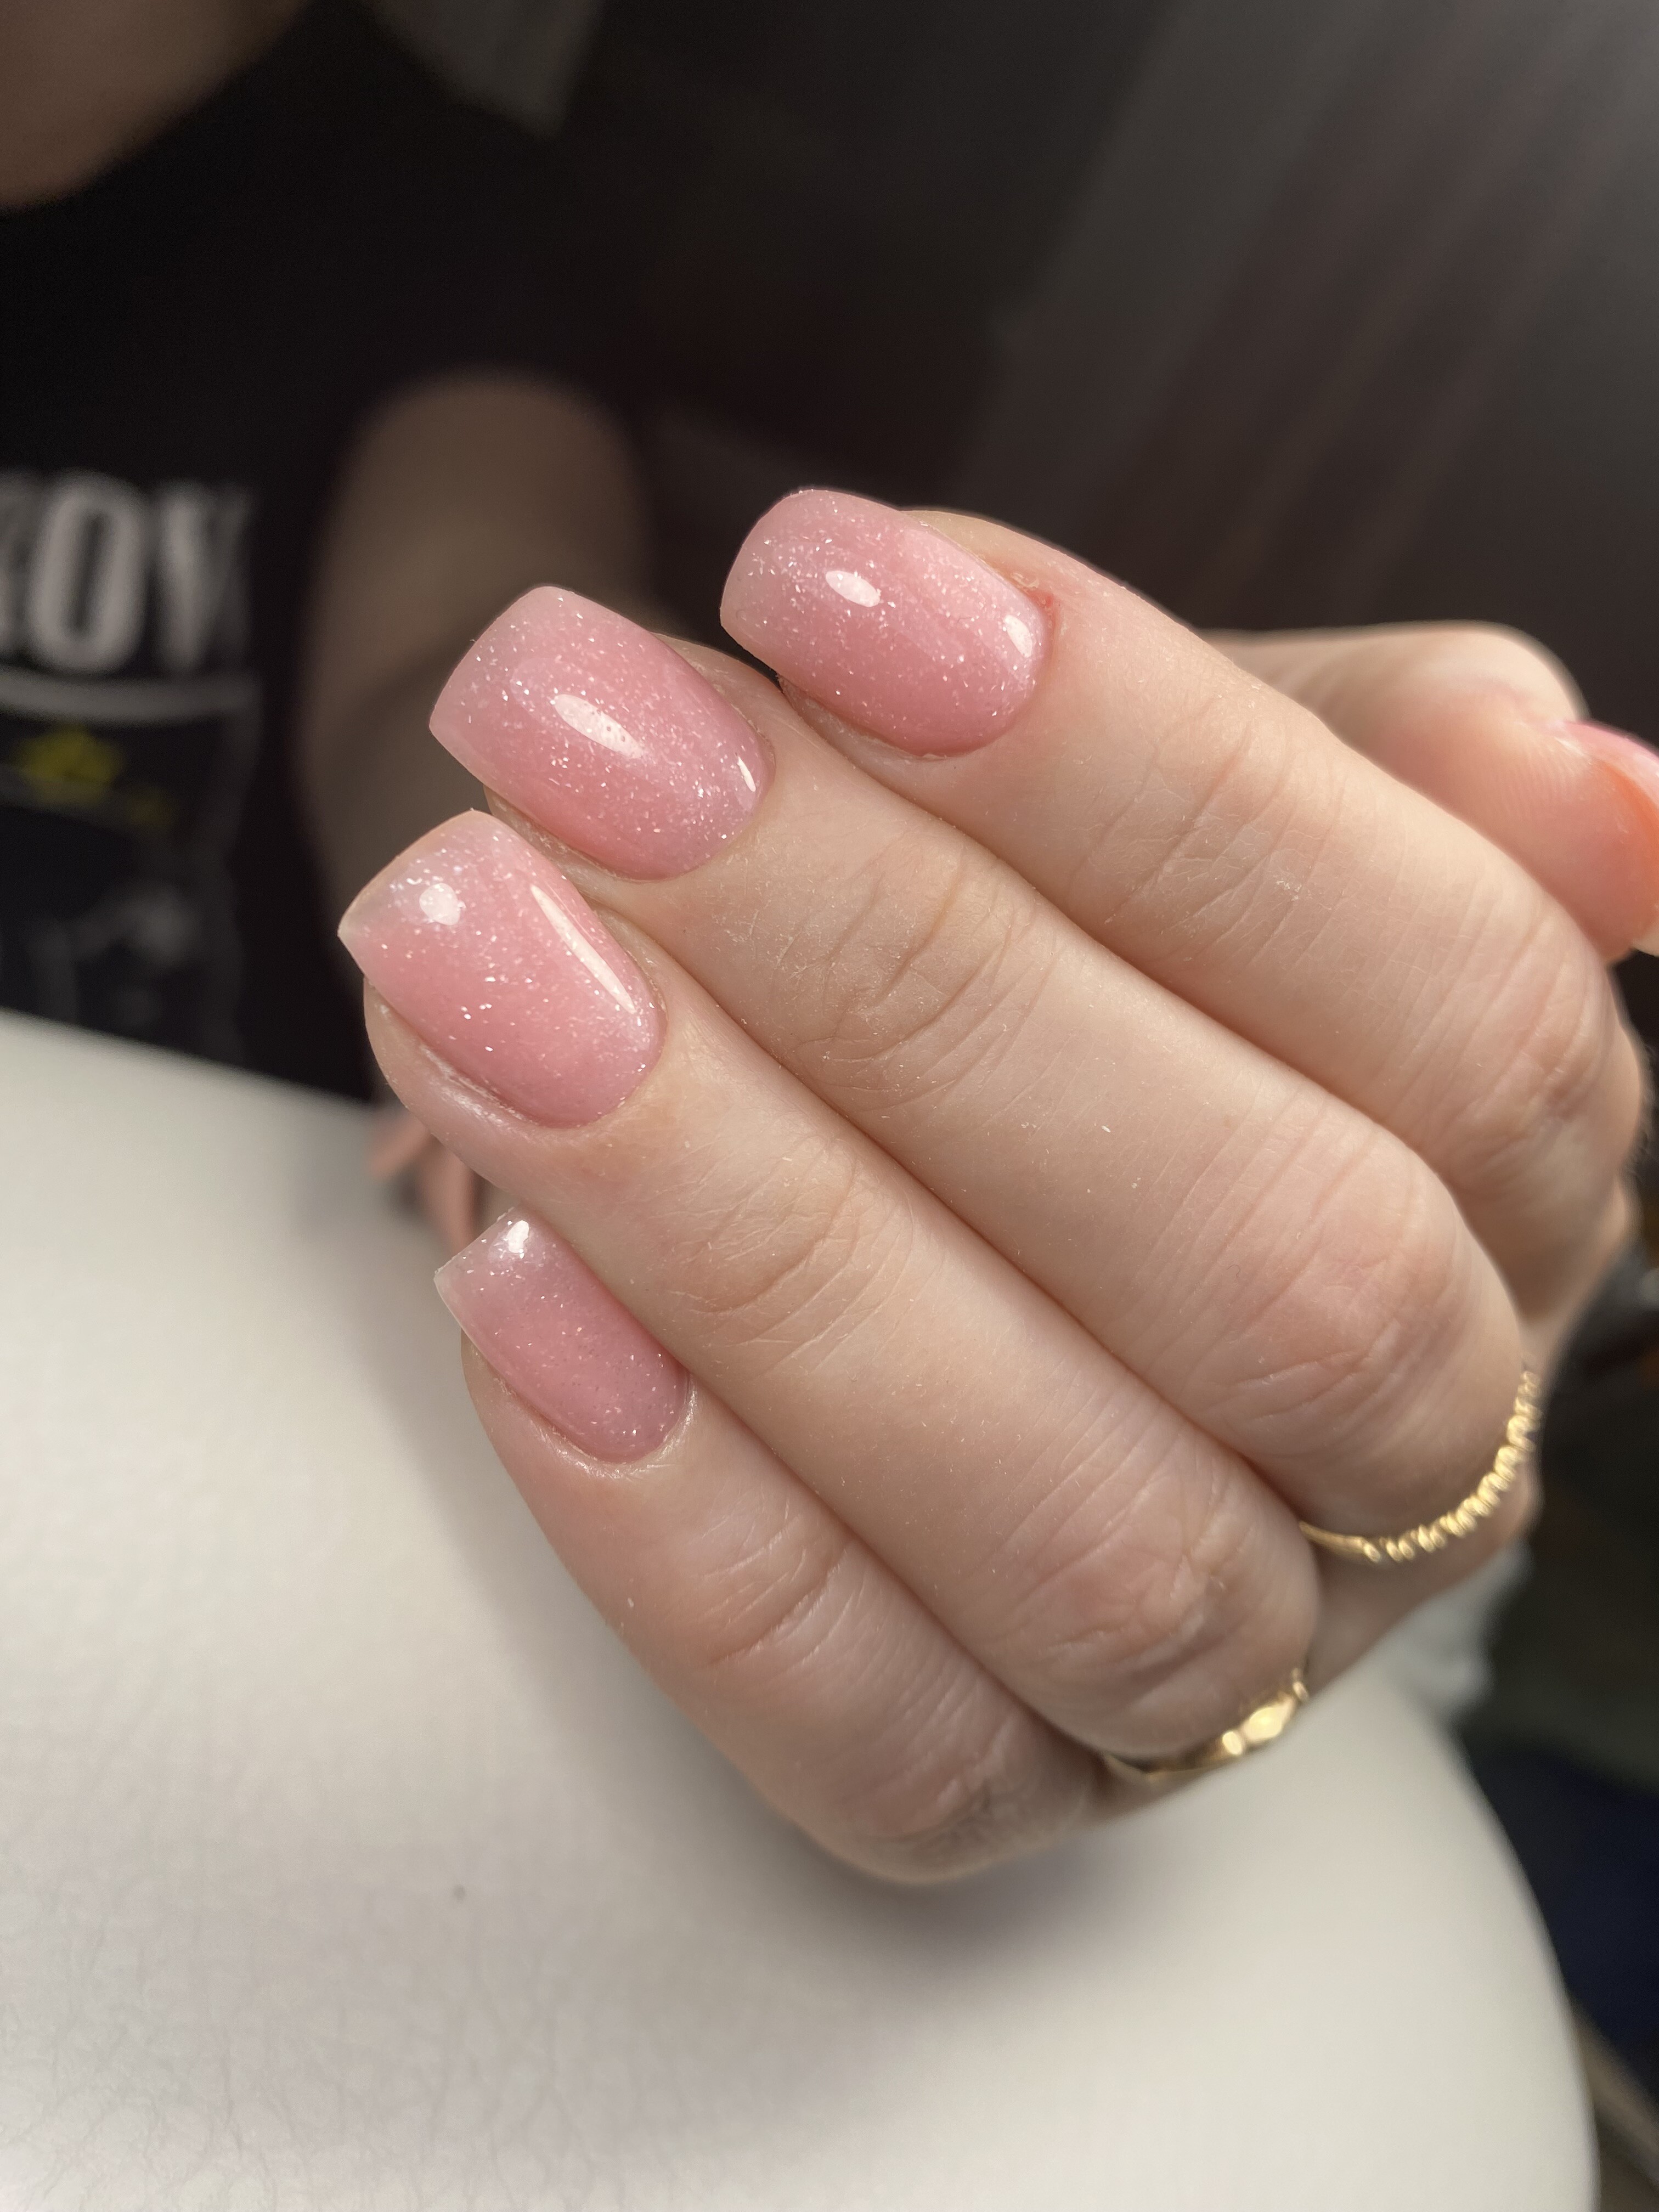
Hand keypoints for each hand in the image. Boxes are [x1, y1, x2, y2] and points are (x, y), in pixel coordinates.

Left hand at [338, 493, 1647, 1879]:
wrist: (824, 1095)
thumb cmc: (1012, 913)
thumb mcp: (1190, 776)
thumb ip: (1379, 754)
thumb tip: (1597, 795)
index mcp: (1523, 1170)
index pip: (1448, 991)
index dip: (1147, 780)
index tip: (830, 582)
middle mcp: (1420, 1436)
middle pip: (1270, 1261)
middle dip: (902, 980)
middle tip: (587, 751)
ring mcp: (1230, 1653)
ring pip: (1078, 1524)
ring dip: (750, 1236)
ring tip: (483, 982)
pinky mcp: (1000, 1787)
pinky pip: (882, 1737)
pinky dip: (685, 1524)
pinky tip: (509, 1281)